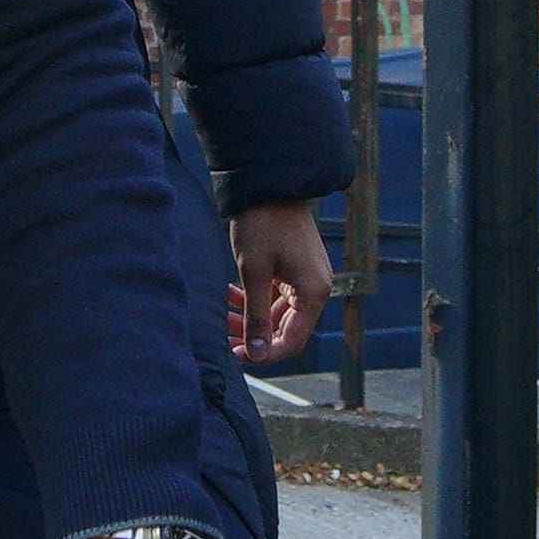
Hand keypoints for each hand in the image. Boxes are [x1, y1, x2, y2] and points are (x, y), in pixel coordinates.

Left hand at [228, 198, 334, 367]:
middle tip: (224, 340)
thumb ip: (256, 316)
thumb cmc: (262, 225)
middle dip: (255, 336)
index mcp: (313, 292)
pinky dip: (255, 299)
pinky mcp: (294, 267)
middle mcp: (316, 288)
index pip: (292, 341)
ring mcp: (306, 277)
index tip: (236, 355)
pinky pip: (276, 295)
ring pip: (279, 313)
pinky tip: (231, 296)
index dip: (264, 354)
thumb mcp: (254, 273)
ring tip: (222, 318)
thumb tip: (257, 355)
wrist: (269, 182)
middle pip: (286, 329)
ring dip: (252, 318)